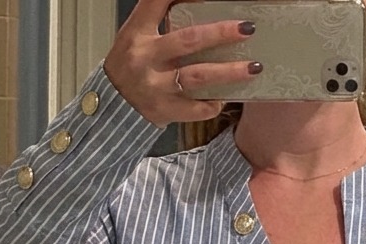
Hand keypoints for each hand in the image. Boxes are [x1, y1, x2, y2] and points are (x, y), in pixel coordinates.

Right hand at [104, 0, 262, 128]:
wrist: (112, 107)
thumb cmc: (130, 64)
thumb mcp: (136, 33)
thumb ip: (157, 13)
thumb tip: (193, 3)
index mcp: (138, 32)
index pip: (156, 2)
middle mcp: (146, 58)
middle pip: (188, 41)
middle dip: (220, 33)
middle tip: (247, 28)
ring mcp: (156, 87)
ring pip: (197, 77)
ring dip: (228, 72)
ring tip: (254, 67)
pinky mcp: (165, 111)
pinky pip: (196, 109)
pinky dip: (213, 103)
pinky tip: (226, 97)